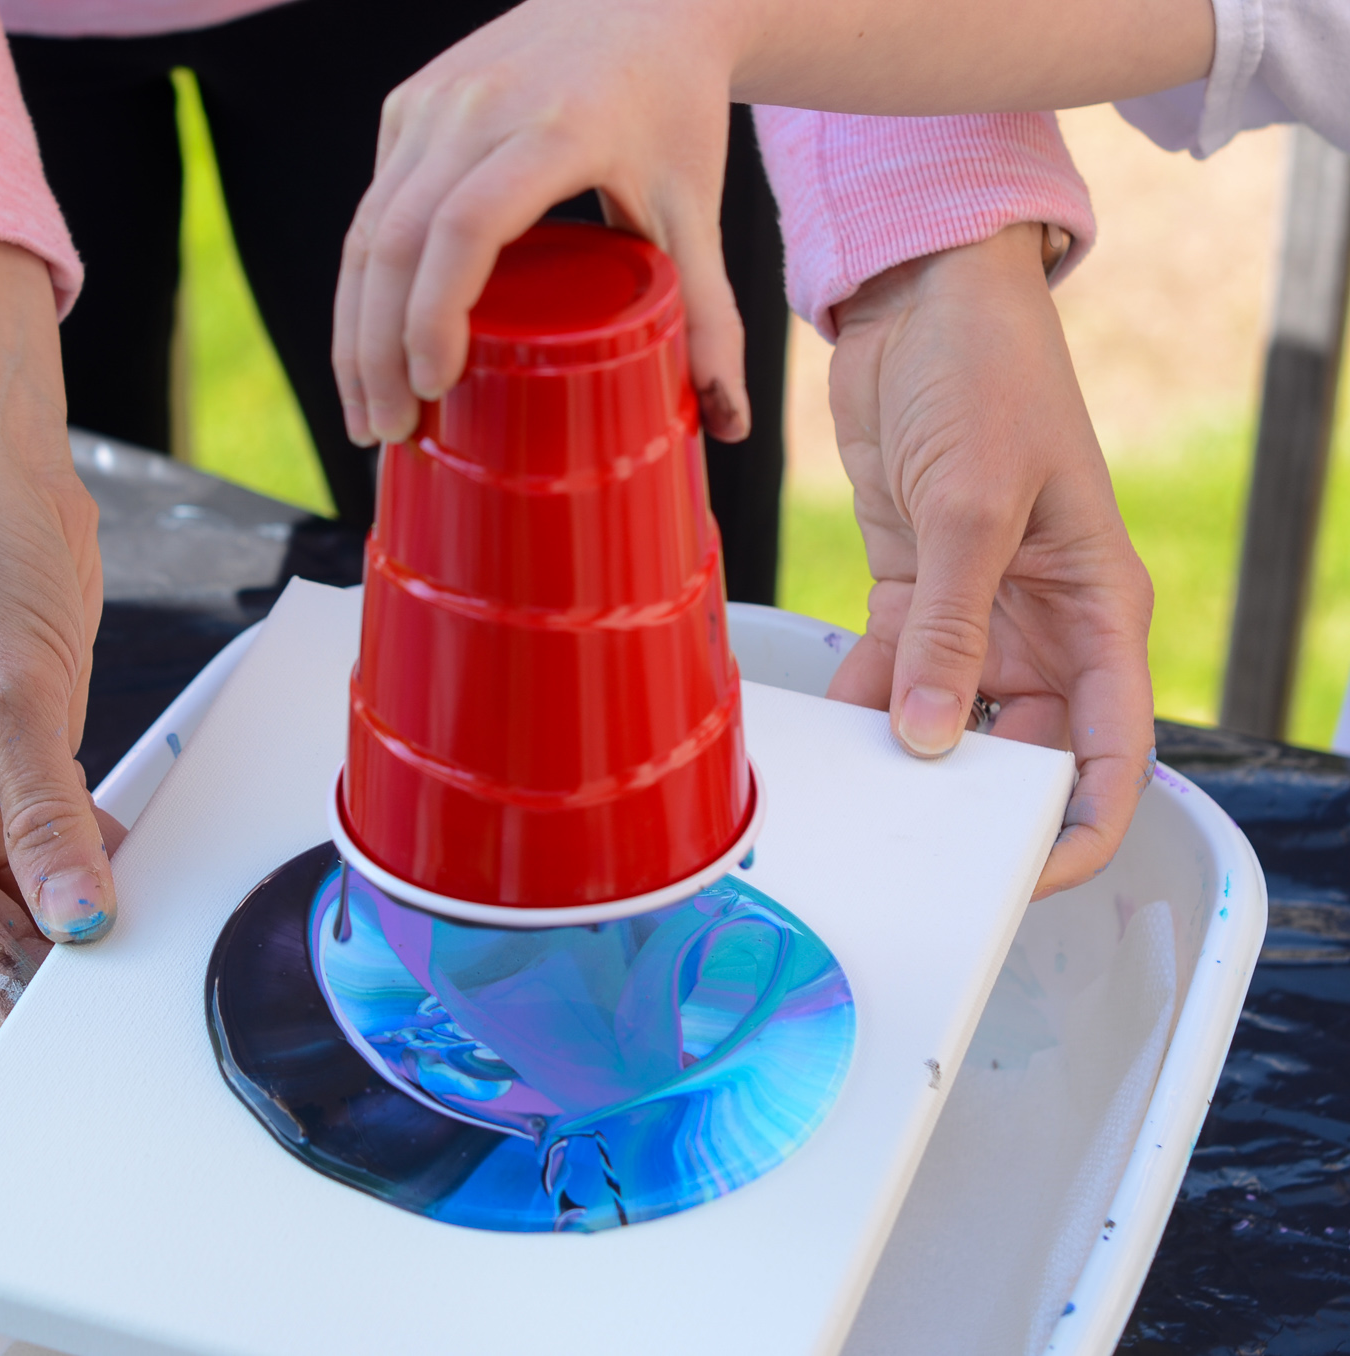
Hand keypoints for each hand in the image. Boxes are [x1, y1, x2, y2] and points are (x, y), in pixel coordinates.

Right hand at [0, 233, 127, 1024]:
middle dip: (60, 948)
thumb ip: (45, 818)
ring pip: (30, 888)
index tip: (81, 1023)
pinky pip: (60, 836)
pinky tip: (147, 873)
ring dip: (86, 903)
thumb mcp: (12, 695)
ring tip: (155, 933)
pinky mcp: (13, 763)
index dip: (18, 980)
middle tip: (139, 980)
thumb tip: (75, 919)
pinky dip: (101, 854)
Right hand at [332, 0, 747, 448]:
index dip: (434, 314)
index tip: (435, 387)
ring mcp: (434, 101)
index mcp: (556, 126)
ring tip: (366, 411)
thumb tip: (725, 422)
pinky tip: (370, 346)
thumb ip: (710, 314)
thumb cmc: (672, 104)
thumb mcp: (695, 208)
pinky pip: (372, 204)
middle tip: (386, 433)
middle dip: (375, 350)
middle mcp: (479, 105)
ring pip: (367, 228)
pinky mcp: (409, 103)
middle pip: (396, 240)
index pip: (466, 225)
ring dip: (353, 329)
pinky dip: (363, 284)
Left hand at [825, 223, 1154, 896]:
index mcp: (1099, 612)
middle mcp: (1042, 625)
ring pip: (944, 719)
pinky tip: (816, 744)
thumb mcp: (976, 507)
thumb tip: (934, 739)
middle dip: (973, 805)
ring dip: (901, 760)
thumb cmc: (989, 377)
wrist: (922, 300)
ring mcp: (974, 611)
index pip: (1110, 754)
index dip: (1079, 829)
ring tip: (850, 804)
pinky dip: (854, 708)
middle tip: (910, 854)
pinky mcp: (908, 588)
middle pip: (1022, 753)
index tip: (1026, 878)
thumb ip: (953, 630)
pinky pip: (886, 674)